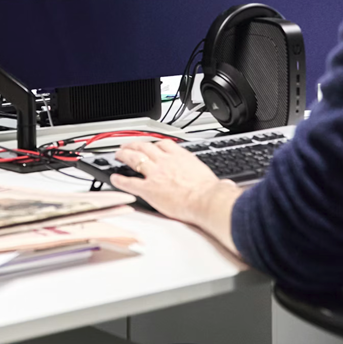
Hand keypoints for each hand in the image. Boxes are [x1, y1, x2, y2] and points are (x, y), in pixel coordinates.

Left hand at [111, 140, 243, 253]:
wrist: (205, 200)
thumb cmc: (210, 192)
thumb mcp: (212, 179)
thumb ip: (213, 180)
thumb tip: (228, 186)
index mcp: (181, 157)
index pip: (164, 144)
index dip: (155, 143)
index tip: (151, 145)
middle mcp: (166, 162)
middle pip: (145, 147)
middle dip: (134, 144)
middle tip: (128, 146)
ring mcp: (155, 174)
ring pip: (134, 159)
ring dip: (124, 155)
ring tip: (118, 154)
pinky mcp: (148, 189)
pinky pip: (130, 182)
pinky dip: (120, 179)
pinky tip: (114, 178)